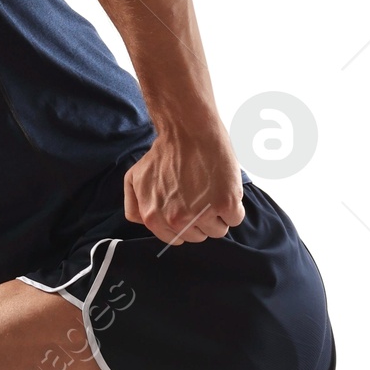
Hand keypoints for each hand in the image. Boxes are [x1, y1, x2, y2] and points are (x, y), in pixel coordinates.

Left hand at [123, 121, 244, 244]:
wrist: (188, 130)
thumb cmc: (164, 152)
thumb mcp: (134, 179)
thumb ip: (134, 206)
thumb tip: (144, 222)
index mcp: (153, 218)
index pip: (177, 239)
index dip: (186, 223)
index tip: (189, 206)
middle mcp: (176, 220)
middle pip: (199, 236)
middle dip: (202, 219)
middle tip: (201, 194)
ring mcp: (202, 213)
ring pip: (218, 230)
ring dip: (219, 213)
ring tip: (212, 189)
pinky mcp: (225, 204)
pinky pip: (235, 218)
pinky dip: (234, 205)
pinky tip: (224, 186)